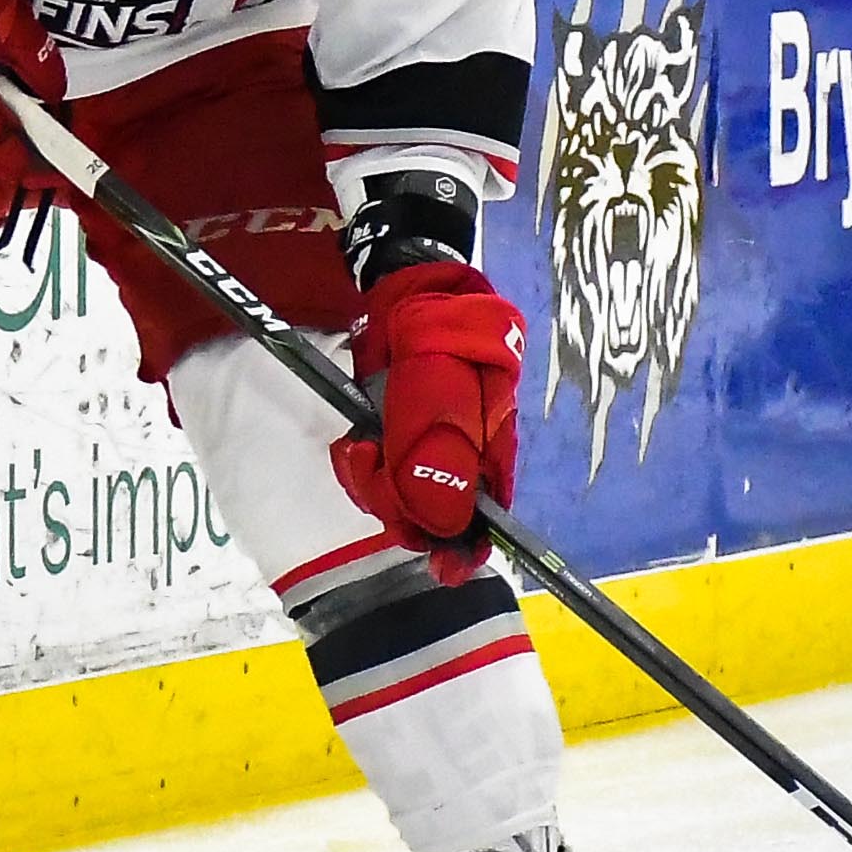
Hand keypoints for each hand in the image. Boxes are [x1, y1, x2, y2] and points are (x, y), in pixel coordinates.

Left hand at [331, 262, 523, 585]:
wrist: (408, 286)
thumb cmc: (435, 326)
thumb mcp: (437, 379)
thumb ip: (439, 444)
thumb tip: (446, 524)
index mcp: (494, 444)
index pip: (487, 513)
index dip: (463, 544)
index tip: (441, 565)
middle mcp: (468, 456)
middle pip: (441, 515)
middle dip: (399, 504)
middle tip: (366, 460)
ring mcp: (434, 450)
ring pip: (407, 500)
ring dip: (375, 483)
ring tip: (359, 447)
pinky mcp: (403, 443)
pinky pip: (384, 478)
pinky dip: (364, 469)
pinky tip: (358, 445)